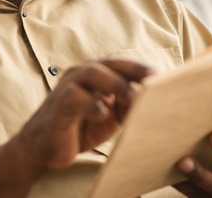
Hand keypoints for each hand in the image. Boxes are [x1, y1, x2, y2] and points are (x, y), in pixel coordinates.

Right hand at [0, 58, 152, 197]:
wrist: (43, 147)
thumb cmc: (79, 128)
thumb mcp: (110, 117)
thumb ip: (127, 105)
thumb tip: (154, 102)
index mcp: (97, 74)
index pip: (124, 64)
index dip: (144, 69)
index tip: (168, 77)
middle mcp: (82, 74)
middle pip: (112, 64)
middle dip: (136, 70)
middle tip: (156, 80)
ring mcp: (69, 86)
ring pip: (94, 74)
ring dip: (116, 84)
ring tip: (133, 99)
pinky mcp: (59, 103)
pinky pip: (76, 98)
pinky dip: (92, 104)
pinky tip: (103, 114)